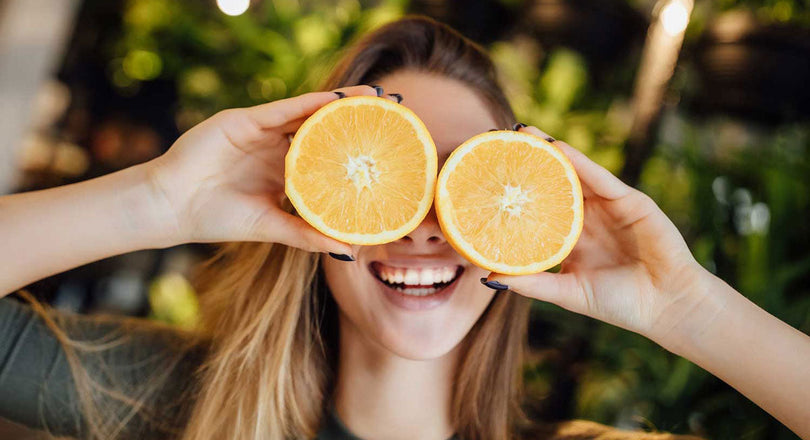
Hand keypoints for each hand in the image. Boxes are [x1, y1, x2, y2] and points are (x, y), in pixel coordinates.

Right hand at [144, 85, 387, 253]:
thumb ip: (306, 235)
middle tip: (394, 113)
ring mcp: (263, 132)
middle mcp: (277, 148)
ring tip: (375, 97)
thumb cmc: (216, 218)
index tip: (389, 150)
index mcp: (284, 171)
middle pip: (324, 129)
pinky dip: (312, 103)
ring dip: (341, 104)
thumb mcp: (271, 227)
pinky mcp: (246, 120)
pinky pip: (285, 109)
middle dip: (356, 121)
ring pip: (309, 112)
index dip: (355, 151)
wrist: (172, 207)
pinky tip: (338, 99)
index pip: (327, 156)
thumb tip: (347, 251)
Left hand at [483, 125, 708, 341]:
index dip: (515, 193)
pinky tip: (559, 148)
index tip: (486, 178)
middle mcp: (586, 218)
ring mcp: (608, 207)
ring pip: (575, 173)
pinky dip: (580, 162)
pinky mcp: (630, 201)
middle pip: (552, 184)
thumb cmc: (619, 304)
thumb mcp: (568, 293)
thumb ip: (533, 284)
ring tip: (524, 133)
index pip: (538, 209)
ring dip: (551, 152)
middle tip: (499, 140)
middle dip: (529, 163)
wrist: (667, 306)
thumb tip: (488, 277)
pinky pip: (601, 178)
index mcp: (569, 238)